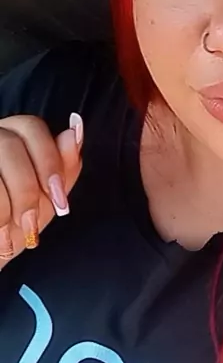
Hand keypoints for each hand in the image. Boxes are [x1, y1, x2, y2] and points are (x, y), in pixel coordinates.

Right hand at [0, 112, 82, 264]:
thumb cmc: (16, 222)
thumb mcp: (46, 197)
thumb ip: (65, 165)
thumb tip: (75, 129)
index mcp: (13, 133)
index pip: (32, 127)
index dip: (50, 163)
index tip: (61, 202)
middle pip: (8, 144)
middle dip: (26, 190)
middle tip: (30, 225)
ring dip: (4, 205)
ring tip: (8, 235)